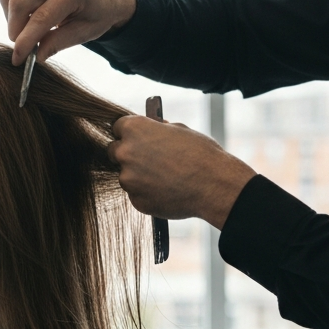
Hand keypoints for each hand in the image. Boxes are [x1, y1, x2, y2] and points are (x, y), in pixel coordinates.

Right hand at [0, 0, 137, 65]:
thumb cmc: (98, 13)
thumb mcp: (85, 33)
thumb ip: (58, 43)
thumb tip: (35, 56)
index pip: (40, 18)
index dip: (25, 41)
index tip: (17, 60)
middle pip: (18, 4)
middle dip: (14, 30)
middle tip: (21, 47)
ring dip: (12, 19)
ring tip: (28, 30)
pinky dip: (13, 6)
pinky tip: (29, 15)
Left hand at [108, 116, 255, 229]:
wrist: (214, 185)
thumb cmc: (201, 153)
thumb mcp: (180, 130)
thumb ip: (159, 130)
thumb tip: (153, 130)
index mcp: (135, 129)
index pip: (117, 127)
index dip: (128, 133)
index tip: (136, 138)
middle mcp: (125, 152)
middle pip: (114, 152)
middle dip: (128, 155)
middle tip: (148, 160)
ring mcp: (128, 179)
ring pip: (127, 176)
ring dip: (140, 177)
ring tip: (167, 178)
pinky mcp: (136, 201)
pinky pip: (138, 195)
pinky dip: (148, 194)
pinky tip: (169, 191)